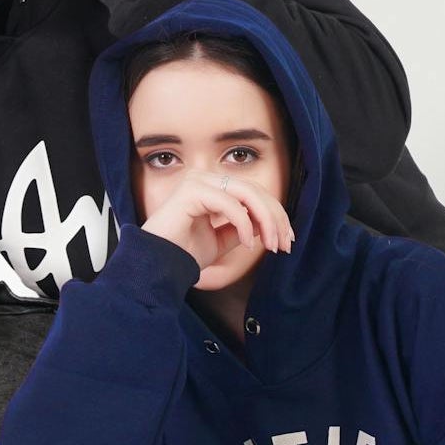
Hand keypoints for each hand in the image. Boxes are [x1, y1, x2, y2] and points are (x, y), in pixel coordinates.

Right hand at [140, 167, 293, 276]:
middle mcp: (204, 179)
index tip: (287, 240)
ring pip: (247, 194)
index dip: (275, 214)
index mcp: (211, 187)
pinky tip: (248, 244)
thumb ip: (243, 227)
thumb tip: (267, 223)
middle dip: (276, 218)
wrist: (157, 265)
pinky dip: (244, 224)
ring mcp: (197, 181)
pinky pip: (229, 204)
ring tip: (271, 245)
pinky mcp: (191, 191)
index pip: (253, 193)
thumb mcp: (222, 239)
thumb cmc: (183, 253)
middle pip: (255, 191)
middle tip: (284, 244)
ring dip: (265, 221)